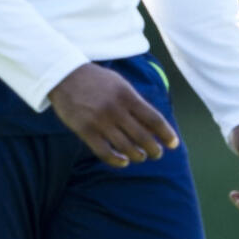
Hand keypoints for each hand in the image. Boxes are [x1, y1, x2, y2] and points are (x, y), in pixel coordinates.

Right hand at [48, 63, 179, 166]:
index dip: (166, 134)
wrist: (65, 76)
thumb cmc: (97, 81)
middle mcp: (116, 109)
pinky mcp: (85, 131)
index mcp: (127, 95)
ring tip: (142, 157)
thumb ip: (135, 103)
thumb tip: (153, 125)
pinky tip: (123, 162)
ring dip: (137, 155)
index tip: (174, 143)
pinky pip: (104, 152)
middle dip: (154, 149)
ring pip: (125, 147)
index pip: (153, 119)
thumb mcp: (120, 84)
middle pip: (142, 136)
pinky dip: (116, 160)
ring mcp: (100, 121)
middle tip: (158, 154)